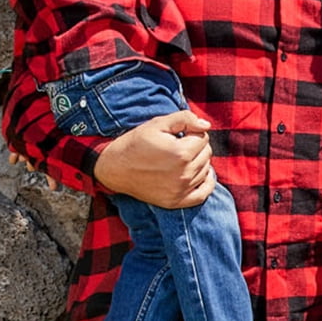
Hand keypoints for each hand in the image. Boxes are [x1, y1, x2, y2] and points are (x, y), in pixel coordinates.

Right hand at [93, 110, 214, 206]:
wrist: (115, 168)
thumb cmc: (135, 143)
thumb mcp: (157, 124)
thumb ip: (185, 119)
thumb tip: (206, 125)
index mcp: (180, 153)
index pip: (203, 138)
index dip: (192, 132)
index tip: (180, 133)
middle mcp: (183, 173)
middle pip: (206, 154)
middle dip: (196, 146)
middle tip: (179, 144)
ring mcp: (180, 190)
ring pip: (205, 171)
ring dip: (198, 162)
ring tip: (181, 157)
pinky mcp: (176, 201)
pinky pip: (203, 194)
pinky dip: (207, 183)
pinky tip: (203, 174)